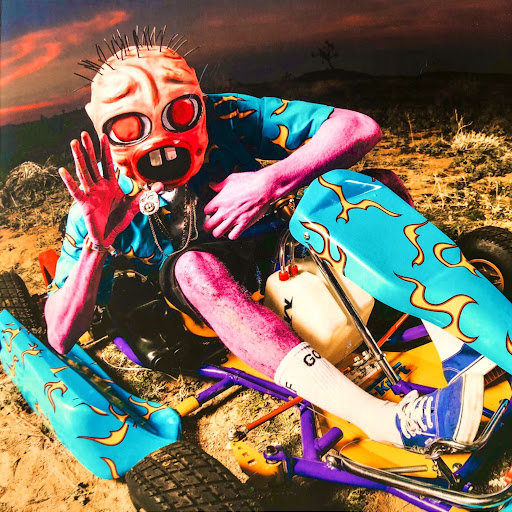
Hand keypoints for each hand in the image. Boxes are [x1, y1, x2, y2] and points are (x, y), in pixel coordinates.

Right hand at [59, 132, 144, 246]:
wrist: (108, 236)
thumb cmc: (118, 220)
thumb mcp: (134, 206)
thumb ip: (146, 195)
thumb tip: (161, 186)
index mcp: (111, 184)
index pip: (108, 163)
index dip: (105, 150)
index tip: (103, 136)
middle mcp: (99, 186)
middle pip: (93, 164)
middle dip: (89, 149)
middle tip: (84, 133)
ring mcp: (91, 193)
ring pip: (84, 172)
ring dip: (79, 158)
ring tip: (74, 143)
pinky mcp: (84, 203)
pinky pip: (75, 191)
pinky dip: (69, 181)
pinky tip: (63, 170)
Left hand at [203, 171, 273, 239]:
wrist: (264, 187)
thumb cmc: (249, 181)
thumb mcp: (231, 179)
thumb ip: (220, 184)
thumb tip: (213, 185)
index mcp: (220, 200)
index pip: (206, 211)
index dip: (208, 211)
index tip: (212, 211)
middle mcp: (225, 211)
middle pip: (208, 226)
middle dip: (208, 226)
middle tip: (211, 225)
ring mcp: (234, 219)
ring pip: (218, 233)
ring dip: (218, 232)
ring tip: (221, 230)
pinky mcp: (244, 224)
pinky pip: (233, 236)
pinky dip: (232, 235)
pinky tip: (233, 230)